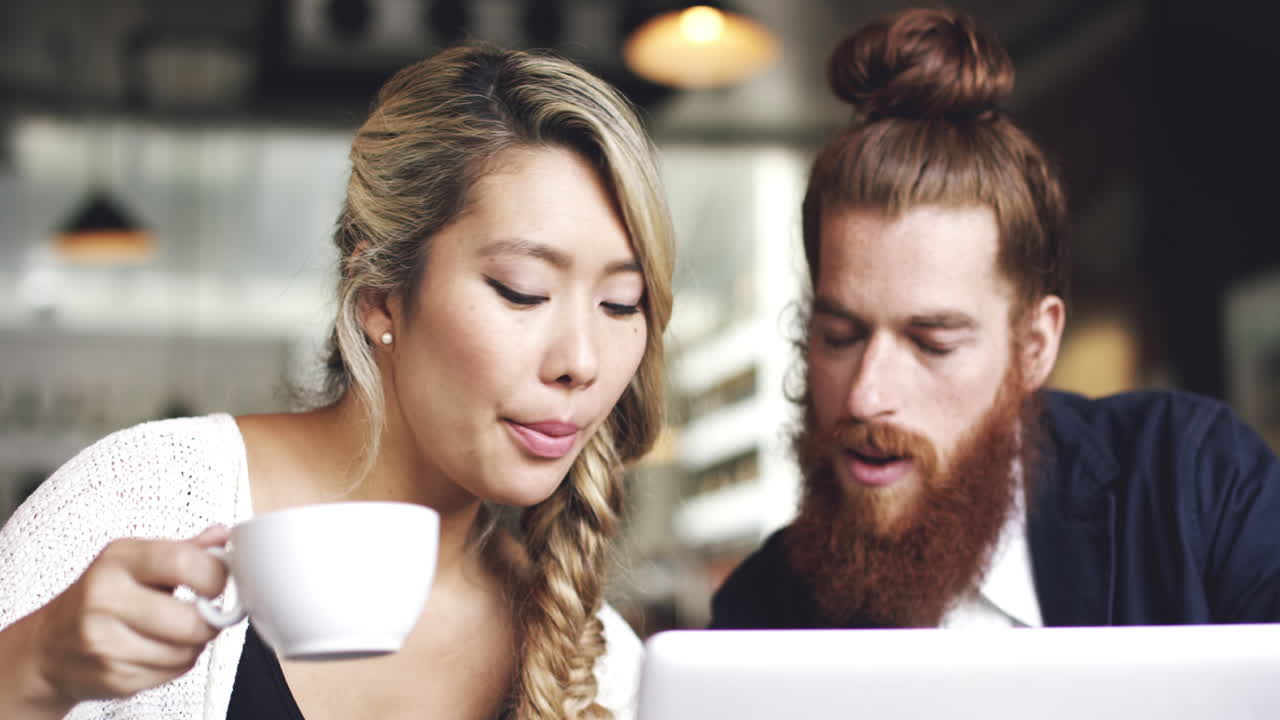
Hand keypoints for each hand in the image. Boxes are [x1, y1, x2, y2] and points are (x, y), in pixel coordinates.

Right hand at [20, 526, 231, 711]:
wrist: (50, 646)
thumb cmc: (101, 596)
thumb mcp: (135, 561)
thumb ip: (183, 550)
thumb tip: (224, 535)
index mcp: (118, 561)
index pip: (184, 562)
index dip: (215, 576)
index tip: (217, 582)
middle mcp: (105, 600)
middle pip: (191, 621)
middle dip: (209, 621)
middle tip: (204, 614)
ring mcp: (106, 643)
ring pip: (186, 652)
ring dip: (193, 645)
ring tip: (175, 632)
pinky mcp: (112, 677)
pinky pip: (172, 674)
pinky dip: (176, 664)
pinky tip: (157, 650)